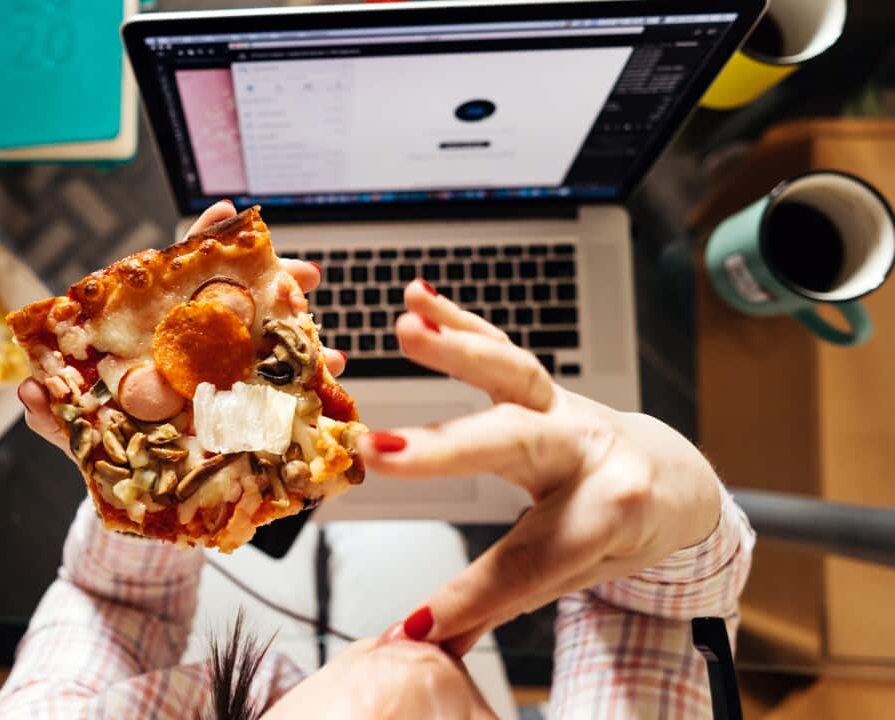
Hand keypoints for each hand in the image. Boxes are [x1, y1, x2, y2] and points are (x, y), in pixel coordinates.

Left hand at [19, 201, 345, 452]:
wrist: (134, 497)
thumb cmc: (101, 448)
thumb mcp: (73, 432)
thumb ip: (52, 417)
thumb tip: (29, 393)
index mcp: (146, 334)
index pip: (172, 276)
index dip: (199, 242)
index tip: (226, 214)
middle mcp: (186, 344)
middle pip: (231, 299)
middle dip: (271, 280)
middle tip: (302, 275)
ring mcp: (217, 372)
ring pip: (263, 337)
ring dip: (298, 328)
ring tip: (324, 331)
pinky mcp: (240, 406)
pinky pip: (277, 385)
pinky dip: (306, 378)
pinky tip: (329, 371)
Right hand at [364, 280, 722, 654]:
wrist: (668, 480)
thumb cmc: (619, 533)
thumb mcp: (574, 576)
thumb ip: (497, 603)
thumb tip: (422, 642)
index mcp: (608, 514)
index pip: (527, 560)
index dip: (471, 596)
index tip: (416, 624)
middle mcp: (588, 452)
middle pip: (518, 446)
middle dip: (448, 449)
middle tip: (385, 455)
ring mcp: (565, 408)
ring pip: (515, 373)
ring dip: (457, 348)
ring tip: (408, 329)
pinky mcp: (543, 383)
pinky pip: (502, 345)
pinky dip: (458, 319)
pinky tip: (416, 297)